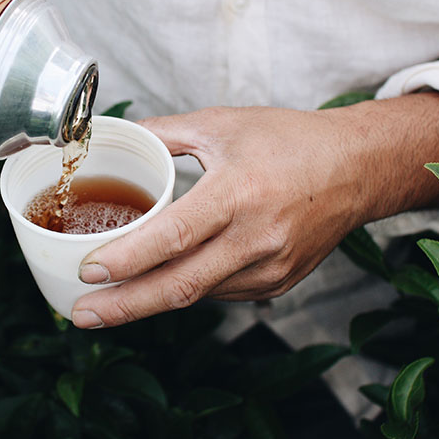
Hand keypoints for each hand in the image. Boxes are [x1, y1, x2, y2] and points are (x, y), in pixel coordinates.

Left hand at [70, 95, 438, 328]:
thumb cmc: (288, 140)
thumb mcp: (221, 124)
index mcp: (239, 192)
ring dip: (150, 299)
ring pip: (197, 294)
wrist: (358, 168)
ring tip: (107, 300)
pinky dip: (185, 287)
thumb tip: (111, 134)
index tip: (88, 271)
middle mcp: (257, 238)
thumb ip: (163, 133)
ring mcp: (270, 268)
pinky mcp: (277, 284)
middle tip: (81, 314)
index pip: (174, 237)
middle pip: (180, 285)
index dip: (128, 260)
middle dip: (125, 306)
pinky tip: (160, 281)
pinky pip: (218, 292)